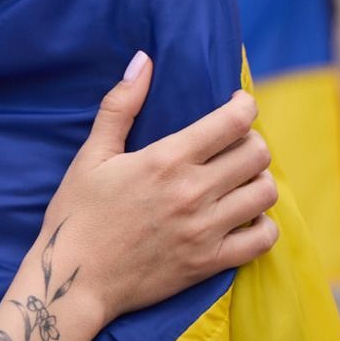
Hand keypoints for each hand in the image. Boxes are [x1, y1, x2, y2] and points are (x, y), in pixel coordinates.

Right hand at [42, 53, 277, 325]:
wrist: (74, 280)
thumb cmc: (77, 214)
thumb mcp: (91, 155)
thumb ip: (120, 106)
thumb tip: (143, 60)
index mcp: (166, 160)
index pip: (233, 121)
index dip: (244, 105)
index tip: (238, 104)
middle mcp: (193, 193)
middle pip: (257, 153)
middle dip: (251, 142)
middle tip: (232, 146)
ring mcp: (205, 230)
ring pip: (265, 192)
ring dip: (257, 181)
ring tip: (237, 181)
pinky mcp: (210, 263)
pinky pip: (263, 239)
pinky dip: (261, 224)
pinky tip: (241, 218)